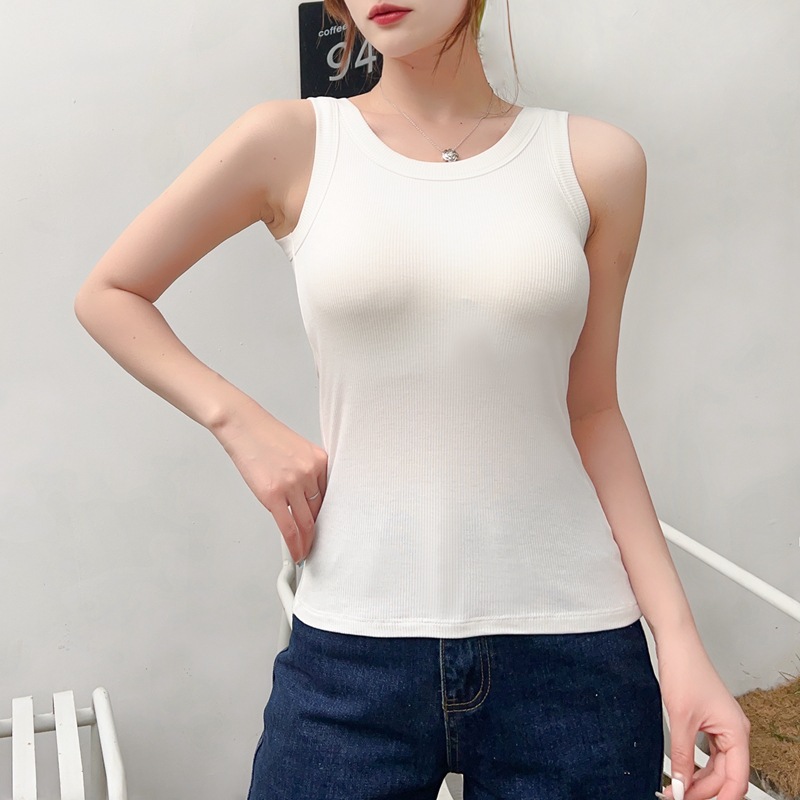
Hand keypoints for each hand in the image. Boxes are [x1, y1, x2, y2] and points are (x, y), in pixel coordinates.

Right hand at [211, 401, 327, 563]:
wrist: (243, 426)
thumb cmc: (266, 437)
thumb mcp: (299, 450)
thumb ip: (308, 473)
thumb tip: (311, 499)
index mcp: (320, 461)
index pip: (331, 496)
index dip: (329, 516)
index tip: (329, 528)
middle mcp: (310, 472)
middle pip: (321, 511)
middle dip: (321, 531)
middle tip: (319, 544)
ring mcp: (292, 484)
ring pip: (307, 523)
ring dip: (308, 542)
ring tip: (307, 552)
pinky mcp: (273, 495)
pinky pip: (289, 527)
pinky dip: (295, 544)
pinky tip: (297, 553)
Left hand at [655, 635, 751, 799]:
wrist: (676, 643)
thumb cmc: (685, 670)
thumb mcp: (681, 719)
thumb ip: (683, 757)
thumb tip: (681, 786)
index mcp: (736, 732)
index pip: (736, 780)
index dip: (718, 798)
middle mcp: (734, 731)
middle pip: (725, 776)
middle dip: (702, 790)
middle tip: (676, 797)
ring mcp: (722, 726)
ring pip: (716, 765)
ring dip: (698, 779)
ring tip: (676, 787)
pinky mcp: (709, 720)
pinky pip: (707, 752)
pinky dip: (695, 763)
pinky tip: (682, 770)